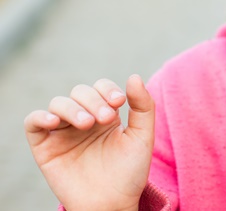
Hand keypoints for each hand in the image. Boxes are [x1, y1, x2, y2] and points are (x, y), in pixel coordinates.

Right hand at [24, 75, 154, 210]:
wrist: (112, 204)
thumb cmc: (130, 172)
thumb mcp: (142, 136)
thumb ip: (143, 106)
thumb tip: (133, 76)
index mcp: (105, 114)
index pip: (100, 87)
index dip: (107, 89)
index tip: (119, 102)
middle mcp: (83, 119)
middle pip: (80, 92)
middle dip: (94, 100)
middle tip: (106, 118)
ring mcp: (63, 132)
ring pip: (58, 103)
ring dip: (73, 108)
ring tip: (87, 124)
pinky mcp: (45, 147)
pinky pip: (33, 122)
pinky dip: (40, 116)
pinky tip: (55, 121)